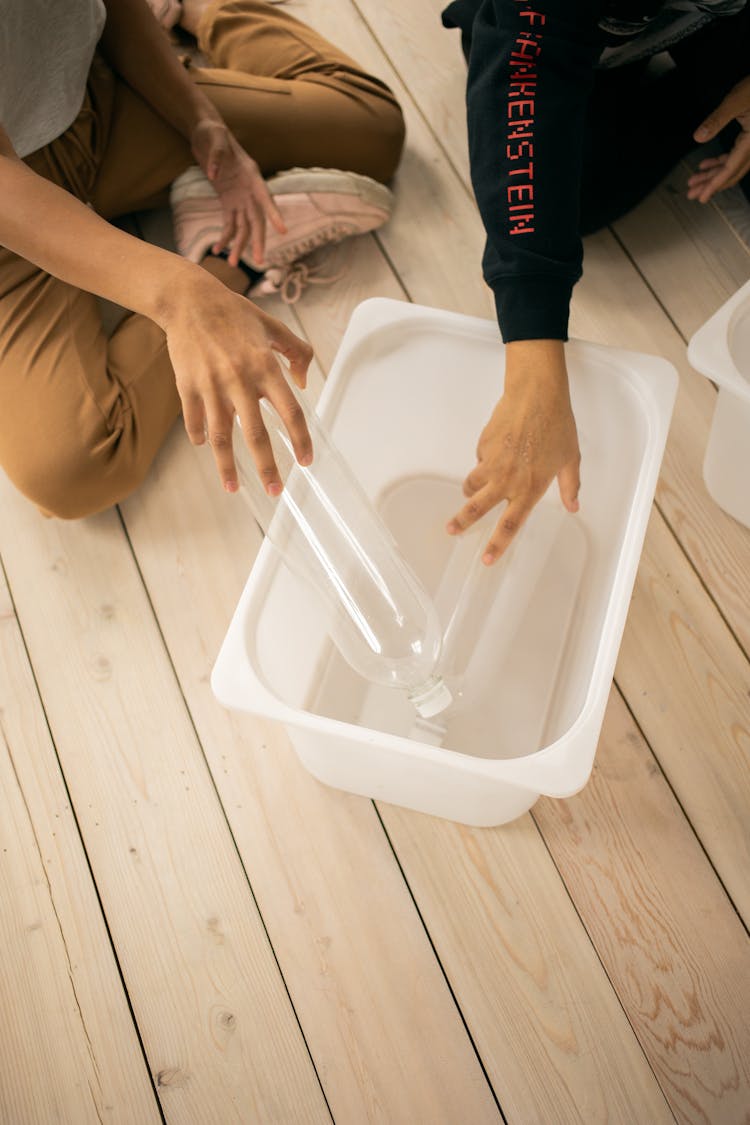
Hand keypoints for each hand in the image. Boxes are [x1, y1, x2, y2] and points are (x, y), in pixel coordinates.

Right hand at [163, 270, 312, 491]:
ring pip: (221, 436)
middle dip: (267, 467)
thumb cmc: (234, 313)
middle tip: (276, 491)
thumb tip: (303, 383)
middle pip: (255, 434)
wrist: (189, 300)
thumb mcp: (273, 327)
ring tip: (233, 487)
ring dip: (227, 466)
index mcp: (265, 366)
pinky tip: (206, 448)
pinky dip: (200, 437)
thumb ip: (296, 352)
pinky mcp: (187, 386)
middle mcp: (239, 380)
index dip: (300, 439)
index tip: (306, 461)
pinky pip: (195, 420)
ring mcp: (211, 385)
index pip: (290, 411)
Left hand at [190, 119, 286, 267]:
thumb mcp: (214, 137)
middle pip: (257, 220)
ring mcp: (239, 199)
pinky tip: (218, 250)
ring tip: (232, 264)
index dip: (274, 214)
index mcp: (251, 176)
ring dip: (239, 246)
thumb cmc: (212, 132)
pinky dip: (225, 237)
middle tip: (259, 261)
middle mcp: (249, 191)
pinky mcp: (227, 202)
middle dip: (257, 241)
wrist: (205, 134)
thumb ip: (216, 155)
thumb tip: (213, 175)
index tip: (282, 230)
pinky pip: (229, 224)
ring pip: (243, 227)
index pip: (265, 198)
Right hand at [446, 340, 580, 564]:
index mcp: (529, 488)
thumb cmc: (557, 425)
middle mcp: (507, 480)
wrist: (537, 395)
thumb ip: (570, 486)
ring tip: (470, 490)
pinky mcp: (483, 446)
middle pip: (477, 509)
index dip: (497, 545)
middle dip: (462, 522)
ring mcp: (492, 463)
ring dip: (470, 490)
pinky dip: (484, 460)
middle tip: (452, 530)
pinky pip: (479, 459)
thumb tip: (574, 506)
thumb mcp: (570, 459)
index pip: (509, 525)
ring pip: (472, 484)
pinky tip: (497, 448)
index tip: (487, 559)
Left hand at [688, 76, 749, 202]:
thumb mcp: (735, 101)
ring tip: (693, 182)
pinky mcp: (749, 138)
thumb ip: (716, 120)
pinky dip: (720, 163)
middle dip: (710, 184)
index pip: (731, 168)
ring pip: (731, 166)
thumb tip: (698, 137)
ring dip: (713, 175)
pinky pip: (734, 156)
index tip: (702, 197)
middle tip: (692, 194)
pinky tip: (705, 166)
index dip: (715, 184)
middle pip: (731, 172)